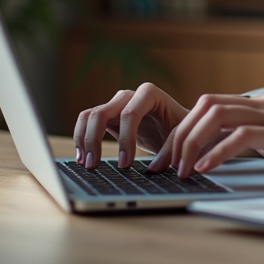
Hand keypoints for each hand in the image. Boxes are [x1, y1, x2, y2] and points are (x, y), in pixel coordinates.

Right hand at [72, 82, 187, 168]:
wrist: (176, 126)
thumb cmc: (181, 128)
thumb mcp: (181, 137)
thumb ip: (170, 149)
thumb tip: (153, 169)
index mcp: (150, 94)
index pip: (130, 113)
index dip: (125, 139)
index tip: (125, 164)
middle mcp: (129, 95)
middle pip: (102, 112)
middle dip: (95, 139)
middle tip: (95, 165)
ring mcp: (116, 104)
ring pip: (89, 116)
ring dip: (84, 139)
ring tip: (86, 164)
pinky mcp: (108, 116)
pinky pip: (87, 122)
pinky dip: (82, 138)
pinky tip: (83, 158)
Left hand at [152, 92, 263, 185]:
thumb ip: (256, 136)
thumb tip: (224, 146)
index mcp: (262, 103)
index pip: (210, 104)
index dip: (184, 127)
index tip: (170, 154)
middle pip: (206, 105)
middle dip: (180, 134)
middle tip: (166, 162)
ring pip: (218, 116)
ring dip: (192, 143)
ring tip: (181, 167)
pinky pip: (240, 136)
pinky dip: (216, 152)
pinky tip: (204, 168)